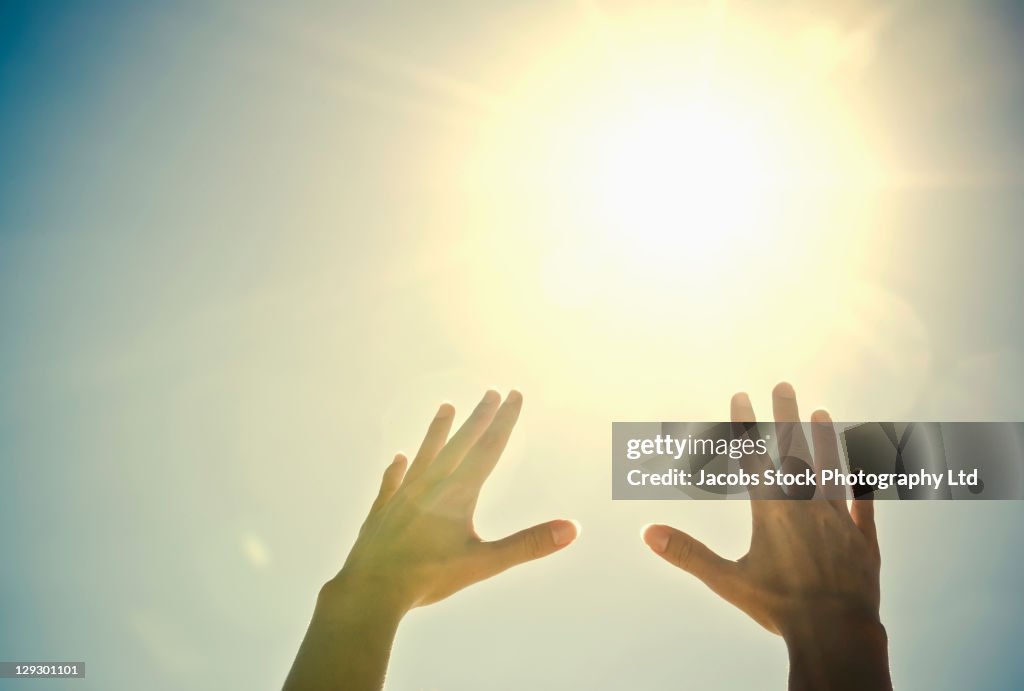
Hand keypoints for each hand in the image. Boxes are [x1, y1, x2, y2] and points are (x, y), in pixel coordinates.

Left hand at [328, 388, 577, 612]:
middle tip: (491, 392)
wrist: (370, 588)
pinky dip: (398, 468)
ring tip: (445, 406)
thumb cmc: (429, 577)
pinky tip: (398, 458)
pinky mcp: (383, 510)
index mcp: (458, 492)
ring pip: (426, 454)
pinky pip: (393, 481)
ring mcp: (404, 495)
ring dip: (438, 431)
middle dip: (478, 417)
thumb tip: (571, 529)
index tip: (514, 394)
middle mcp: (431, 485)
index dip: (504, 420)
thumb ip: (528, 544)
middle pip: (460, 443)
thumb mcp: (484, 563)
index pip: (488, 448)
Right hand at [642, 383, 889, 689]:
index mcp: (772, 511)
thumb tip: (647, 532)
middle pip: (795, 451)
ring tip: (821, 412)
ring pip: (831, 469)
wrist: (836, 632)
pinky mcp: (864, 539)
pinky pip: (865, 503)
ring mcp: (838, 520)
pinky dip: (865, 483)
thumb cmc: (778, 606)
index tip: (741, 394)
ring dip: (825, 440)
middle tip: (784, 384)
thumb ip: (688, 553)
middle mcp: (806, 506)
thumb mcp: (727, 580)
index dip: (745, 424)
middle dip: (786, 415)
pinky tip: (868, 466)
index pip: (753, 457)